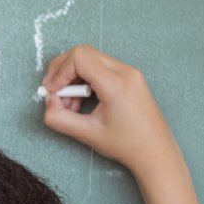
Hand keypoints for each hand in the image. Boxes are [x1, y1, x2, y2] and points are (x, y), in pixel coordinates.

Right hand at [39, 45, 179, 180]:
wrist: (155, 151)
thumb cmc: (125, 144)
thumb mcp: (86, 134)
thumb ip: (59, 118)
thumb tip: (49, 102)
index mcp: (116, 84)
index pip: (79, 57)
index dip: (59, 72)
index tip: (53, 92)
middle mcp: (125, 72)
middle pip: (83, 53)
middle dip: (62, 71)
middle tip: (54, 93)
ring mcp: (130, 72)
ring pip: (90, 59)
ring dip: (73, 77)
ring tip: (71, 103)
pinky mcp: (129, 77)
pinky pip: (100, 68)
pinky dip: (84, 80)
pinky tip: (82, 100)